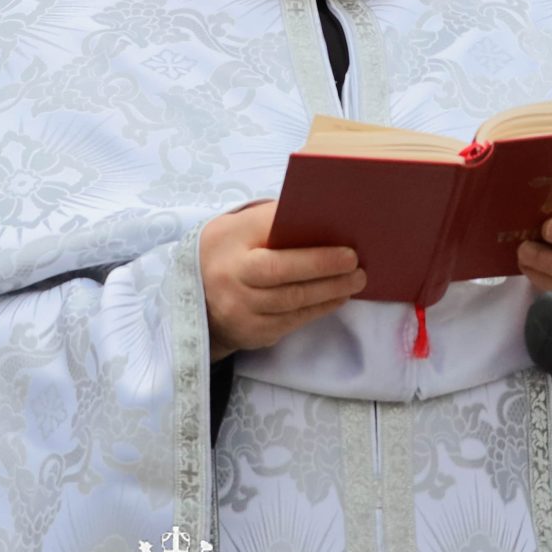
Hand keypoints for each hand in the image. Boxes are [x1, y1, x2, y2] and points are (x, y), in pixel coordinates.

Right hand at [199, 201, 364, 359]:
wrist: (196, 298)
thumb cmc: (228, 253)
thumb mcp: (237, 228)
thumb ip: (271, 221)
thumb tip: (320, 217)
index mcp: (226, 242)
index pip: (267, 236)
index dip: (307, 247)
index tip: (343, 246)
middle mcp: (229, 278)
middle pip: (280, 275)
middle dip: (322, 268)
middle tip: (356, 264)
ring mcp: (239, 310)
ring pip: (291, 303)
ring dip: (329, 292)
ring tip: (355, 281)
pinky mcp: (251, 333)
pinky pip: (291, 322)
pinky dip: (317, 309)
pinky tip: (335, 298)